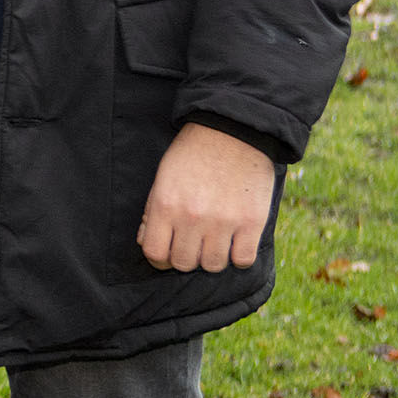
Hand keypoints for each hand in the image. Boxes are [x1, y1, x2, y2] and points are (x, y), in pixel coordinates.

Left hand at [137, 122, 276, 271]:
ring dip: (212, 257)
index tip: (167, 252)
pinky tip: (235, 241)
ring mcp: (224, 222)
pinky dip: (238, 256)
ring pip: (213, 266)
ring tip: (214, 240)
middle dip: (186, 257)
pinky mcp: (252, 223)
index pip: (155, 253)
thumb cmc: (193, 153)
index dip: (159, 258)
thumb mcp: (163, 176)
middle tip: (192, 243)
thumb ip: (152, 212)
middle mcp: (193, 217)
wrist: (232, 130)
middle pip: (184, 263)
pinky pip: (243, 260)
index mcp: (166, 205)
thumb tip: (145, 242)